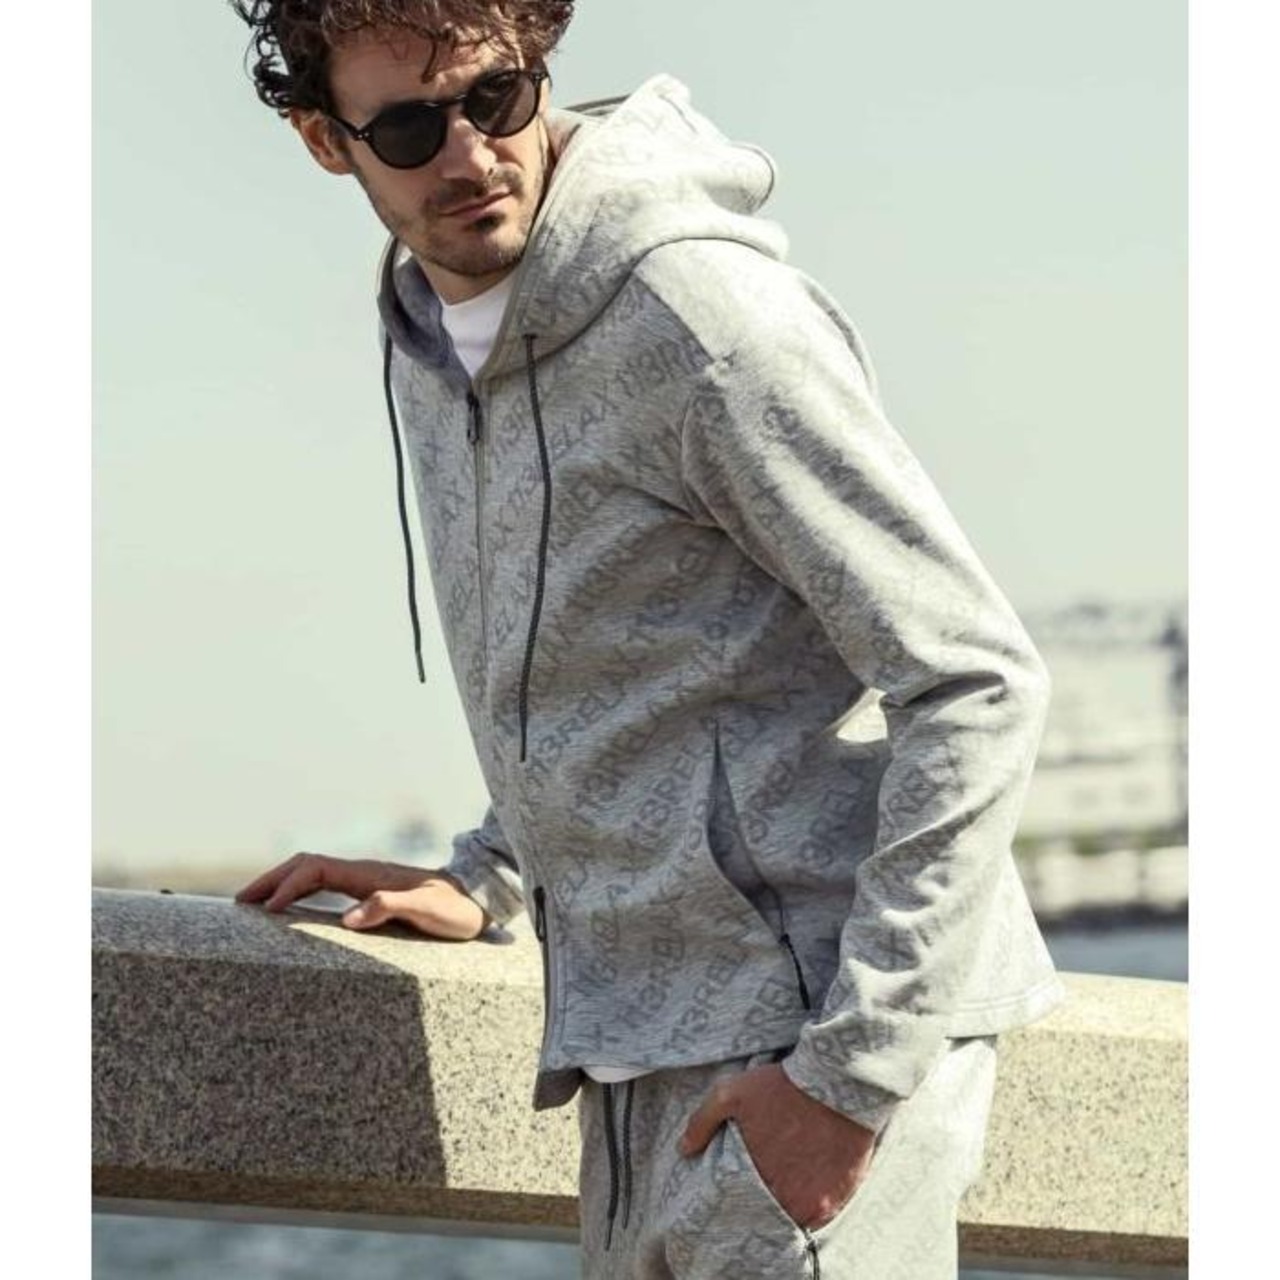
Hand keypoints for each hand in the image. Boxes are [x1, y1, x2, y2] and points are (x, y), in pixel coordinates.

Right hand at [235, 853, 487, 940]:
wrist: (478, 902)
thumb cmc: (455, 910)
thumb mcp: (429, 911)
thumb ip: (393, 907)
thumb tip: (350, 917)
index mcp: (371, 875)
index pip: (317, 870)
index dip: (289, 886)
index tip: (267, 910)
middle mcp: (363, 873)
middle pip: (306, 865)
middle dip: (271, 879)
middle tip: (239, 902)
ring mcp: (365, 881)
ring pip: (312, 872)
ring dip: (281, 883)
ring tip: (252, 904)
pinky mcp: (368, 892)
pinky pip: (323, 885)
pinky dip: (297, 891)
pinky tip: (288, 911)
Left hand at [680, 1063, 876, 1228]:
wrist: (837, 1079)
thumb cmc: (782, 1085)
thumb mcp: (732, 1093)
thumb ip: (702, 1122)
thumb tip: (684, 1149)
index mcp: (761, 1181)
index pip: (743, 1205)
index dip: (742, 1195)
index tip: (742, 1183)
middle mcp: (792, 1201)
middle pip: (772, 1212)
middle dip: (767, 1199)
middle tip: (766, 1179)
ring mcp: (822, 1202)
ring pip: (799, 1215)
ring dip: (793, 1202)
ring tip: (790, 1178)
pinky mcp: (844, 1194)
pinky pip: (826, 1210)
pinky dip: (818, 1198)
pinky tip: (812, 1176)